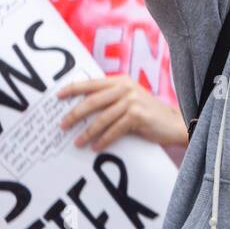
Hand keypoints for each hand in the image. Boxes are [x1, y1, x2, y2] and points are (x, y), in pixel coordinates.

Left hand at [59, 76, 187, 149]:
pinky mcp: (138, 116)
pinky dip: (103, 140)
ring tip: (78, 142)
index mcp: (121, 81)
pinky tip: (96, 147)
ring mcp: (132, 101)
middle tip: (62, 126)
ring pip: (102, 118)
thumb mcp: (129, 99)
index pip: (92, 84)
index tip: (57, 96)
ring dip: (87, 132)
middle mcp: (126, 88)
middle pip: (93, 101)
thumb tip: (81, 109)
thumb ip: (110, 98)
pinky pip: (114, 130)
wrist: (172, 123)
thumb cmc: (146, 113)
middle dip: (75, 114)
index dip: (73, 89)